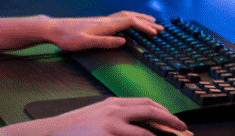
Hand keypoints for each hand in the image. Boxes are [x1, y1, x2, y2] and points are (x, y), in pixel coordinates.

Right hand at [39, 97, 186, 135]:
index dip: (163, 111)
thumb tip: (136, 123)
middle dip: (170, 119)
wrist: (51, 132)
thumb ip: (116, 116)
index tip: (173, 119)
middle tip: (183, 129)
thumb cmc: (74, 127)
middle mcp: (114, 109)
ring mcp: (111, 123)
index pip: (145, 103)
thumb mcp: (97, 116)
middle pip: (150, 110)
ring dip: (163, 134)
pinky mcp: (107, 135)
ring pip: (145, 128)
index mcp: (113, 103)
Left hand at [47, 11, 163, 50]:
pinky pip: (119, 17)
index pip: (130, 22)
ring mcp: (102, 20)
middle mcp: (105, 20)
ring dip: (140, 18)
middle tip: (161, 28)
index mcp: (105, 25)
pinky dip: (130, 18)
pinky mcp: (98, 22)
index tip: (156, 33)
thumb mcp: (85, 43)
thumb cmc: (67, 38)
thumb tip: (123, 41)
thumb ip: (104, 42)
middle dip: (147, 22)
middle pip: (131, 17)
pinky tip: (129, 22)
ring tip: (150, 21)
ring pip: (126, 15)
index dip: (145, 27)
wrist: (53, 28)